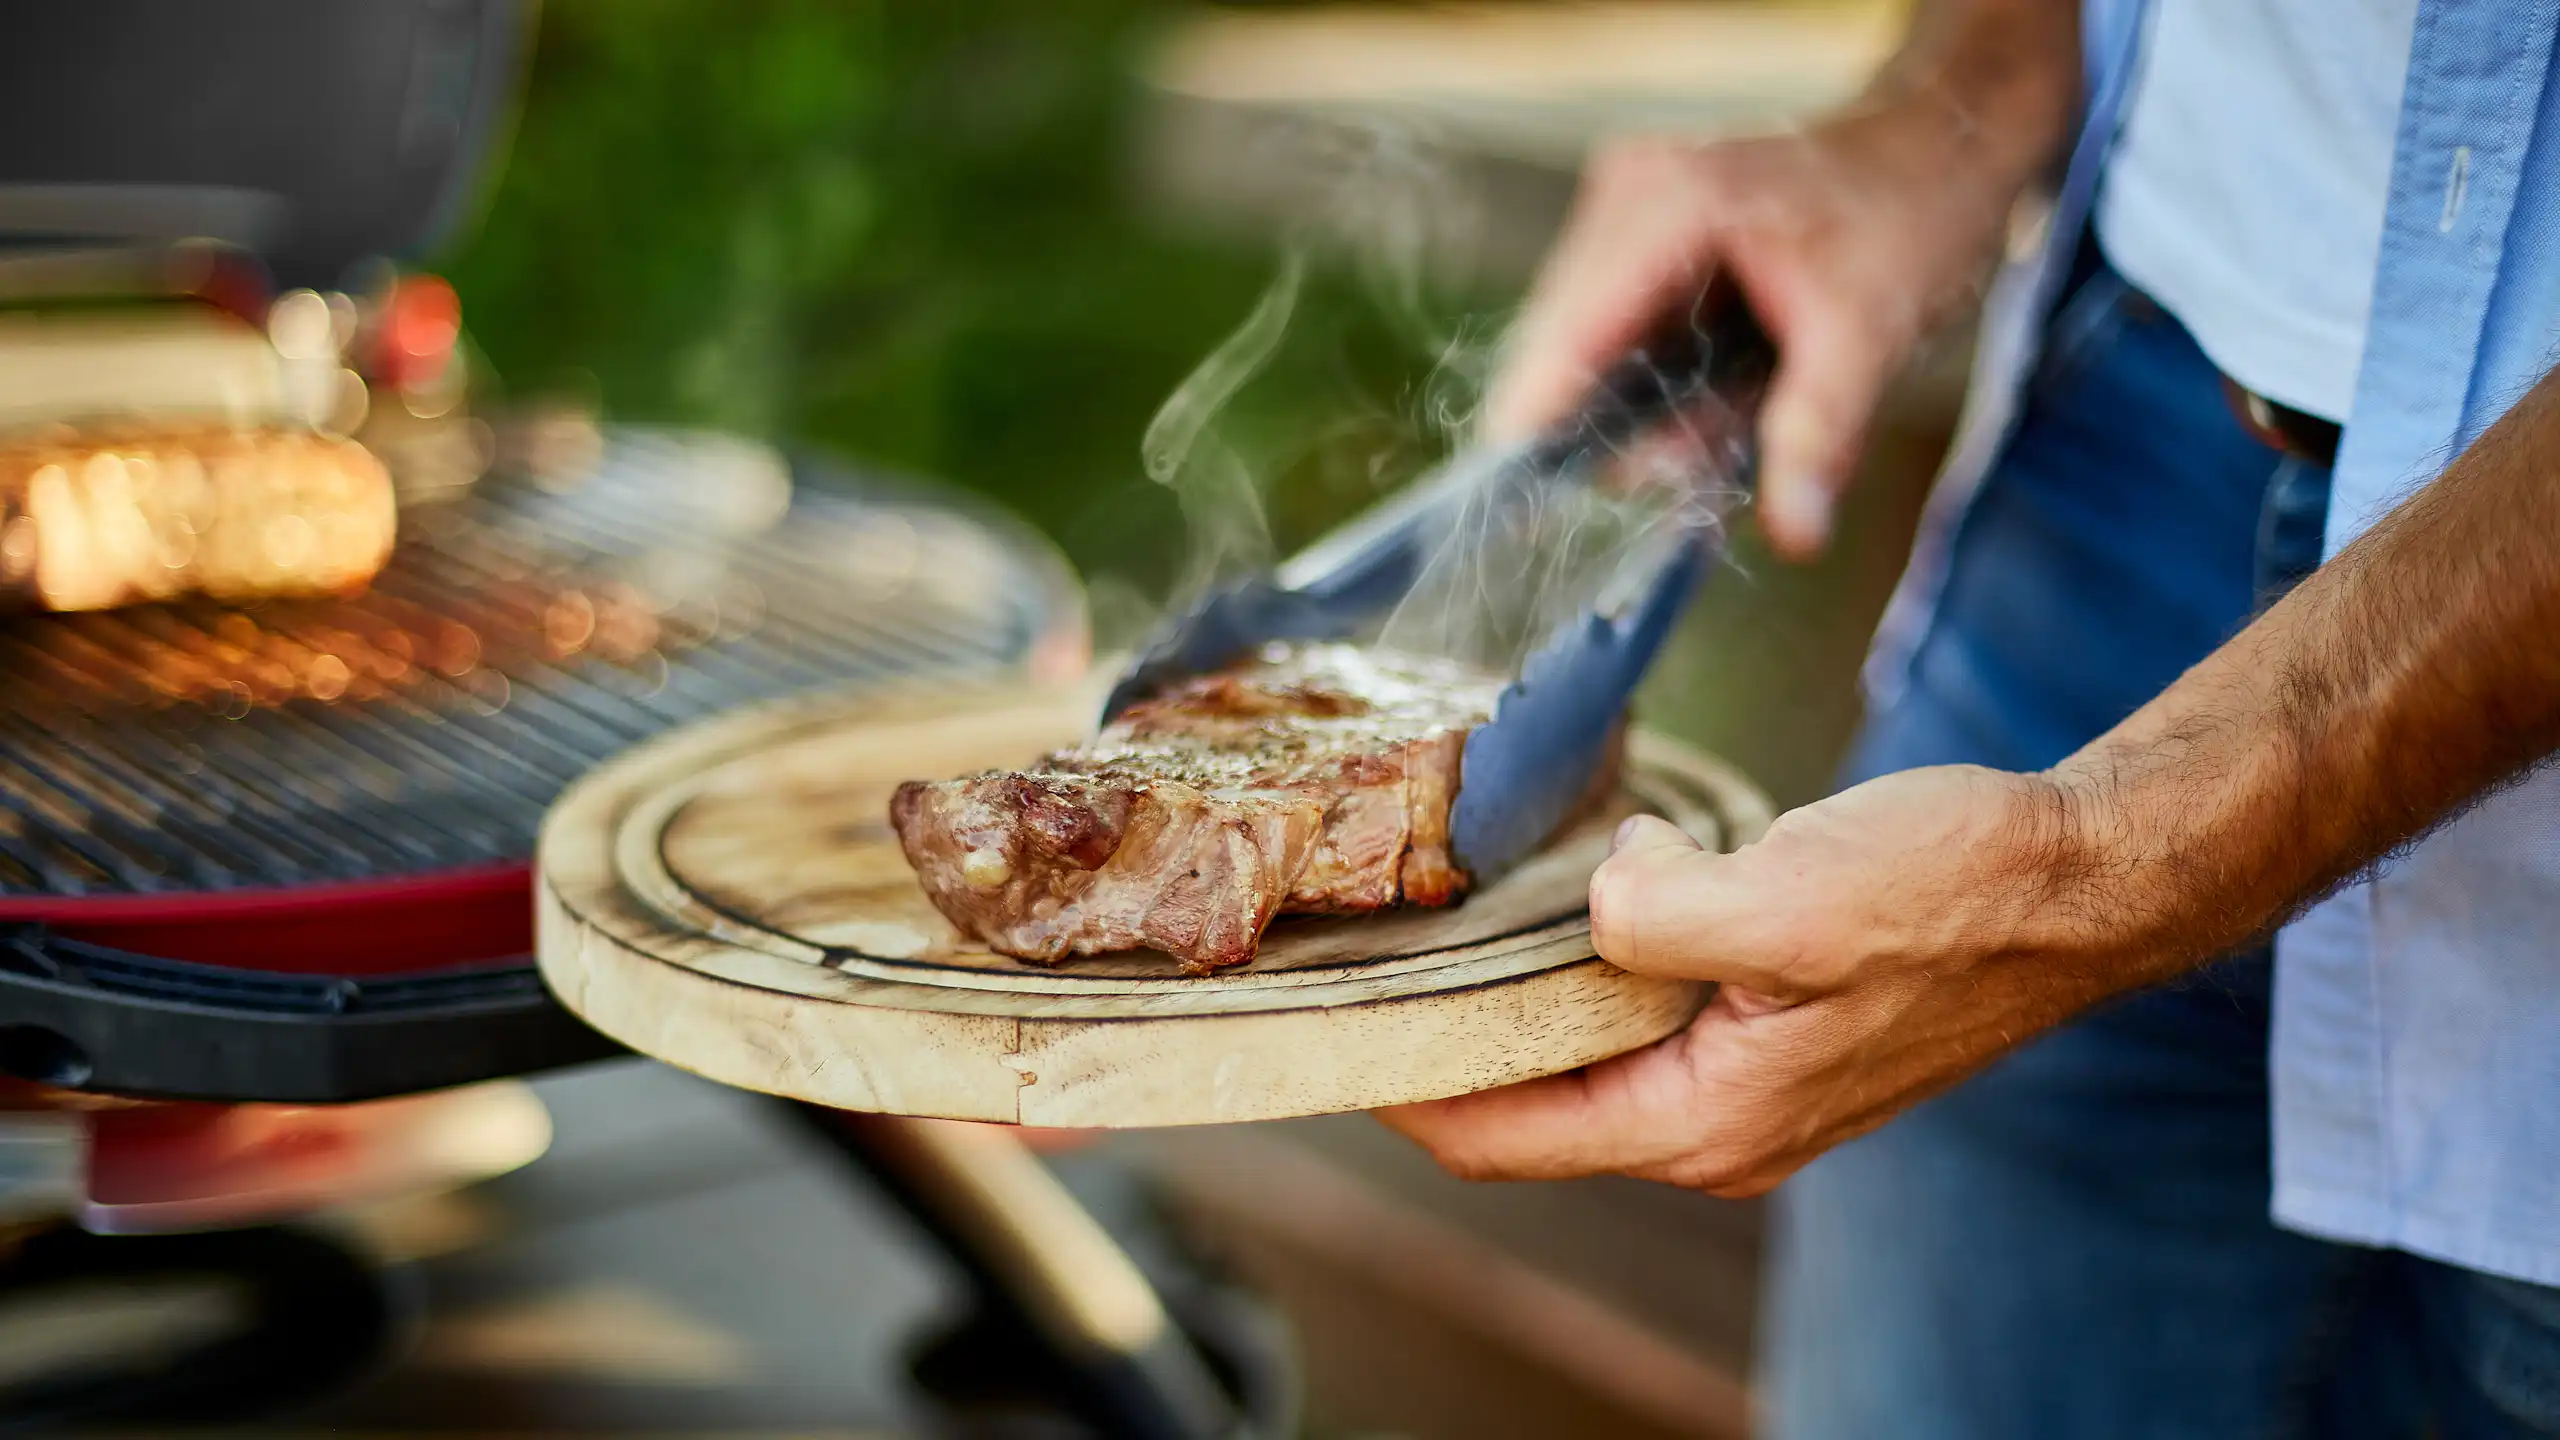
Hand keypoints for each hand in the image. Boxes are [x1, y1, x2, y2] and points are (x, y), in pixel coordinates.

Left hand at [1378, 765, 2175, 1195]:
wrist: (2077, 881)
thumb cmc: (1957, 895)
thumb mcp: (1794, 898)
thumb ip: (1662, 915)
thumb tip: (1599, 898)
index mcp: (1703, 1122)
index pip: (1502, 1139)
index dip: (1401, 1089)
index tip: (1325, 1027)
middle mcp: (1714, 1126)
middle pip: (1530, 1106)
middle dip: (1444, 1039)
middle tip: (1366, 952)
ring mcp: (1744, 1083)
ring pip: (1585, 1054)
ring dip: (1518, 993)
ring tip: (1442, 915)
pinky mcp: (1768, 1029)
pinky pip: (1641, 1013)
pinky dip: (1591, 963)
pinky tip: (1568, 889)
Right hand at [1484, 95, 2062, 558]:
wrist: (1942, 146)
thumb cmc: (1916, 214)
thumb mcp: (1875, 333)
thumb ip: (1820, 434)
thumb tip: (1795, 533)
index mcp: (1669, 206)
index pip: (1562, 339)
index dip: (1535, 432)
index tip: (1521, 516)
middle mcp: (1627, 195)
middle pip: (1561, 351)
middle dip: (1621, 427)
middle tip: (1708, 456)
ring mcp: (1625, 208)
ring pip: (1583, 349)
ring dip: (1644, 408)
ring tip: (1735, 409)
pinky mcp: (1636, 231)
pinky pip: (1614, 333)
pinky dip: (1657, 382)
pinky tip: (1721, 386)